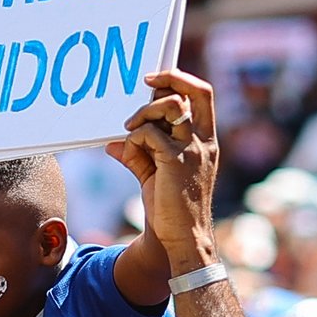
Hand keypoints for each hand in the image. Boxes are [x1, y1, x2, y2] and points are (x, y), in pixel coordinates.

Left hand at [109, 70, 220, 263]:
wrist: (181, 238)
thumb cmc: (171, 209)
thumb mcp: (155, 176)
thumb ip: (138, 156)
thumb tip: (111, 145)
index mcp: (205, 141)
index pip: (202, 96)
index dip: (180, 81)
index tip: (155, 80)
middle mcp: (204, 141)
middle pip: (195, 90)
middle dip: (169, 78)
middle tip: (144, 82)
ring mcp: (193, 149)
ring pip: (170, 106)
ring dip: (145, 111)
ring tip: (130, 128)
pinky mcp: (176, 161)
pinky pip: (149, 134)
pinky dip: (133, 140)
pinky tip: (128, 154)